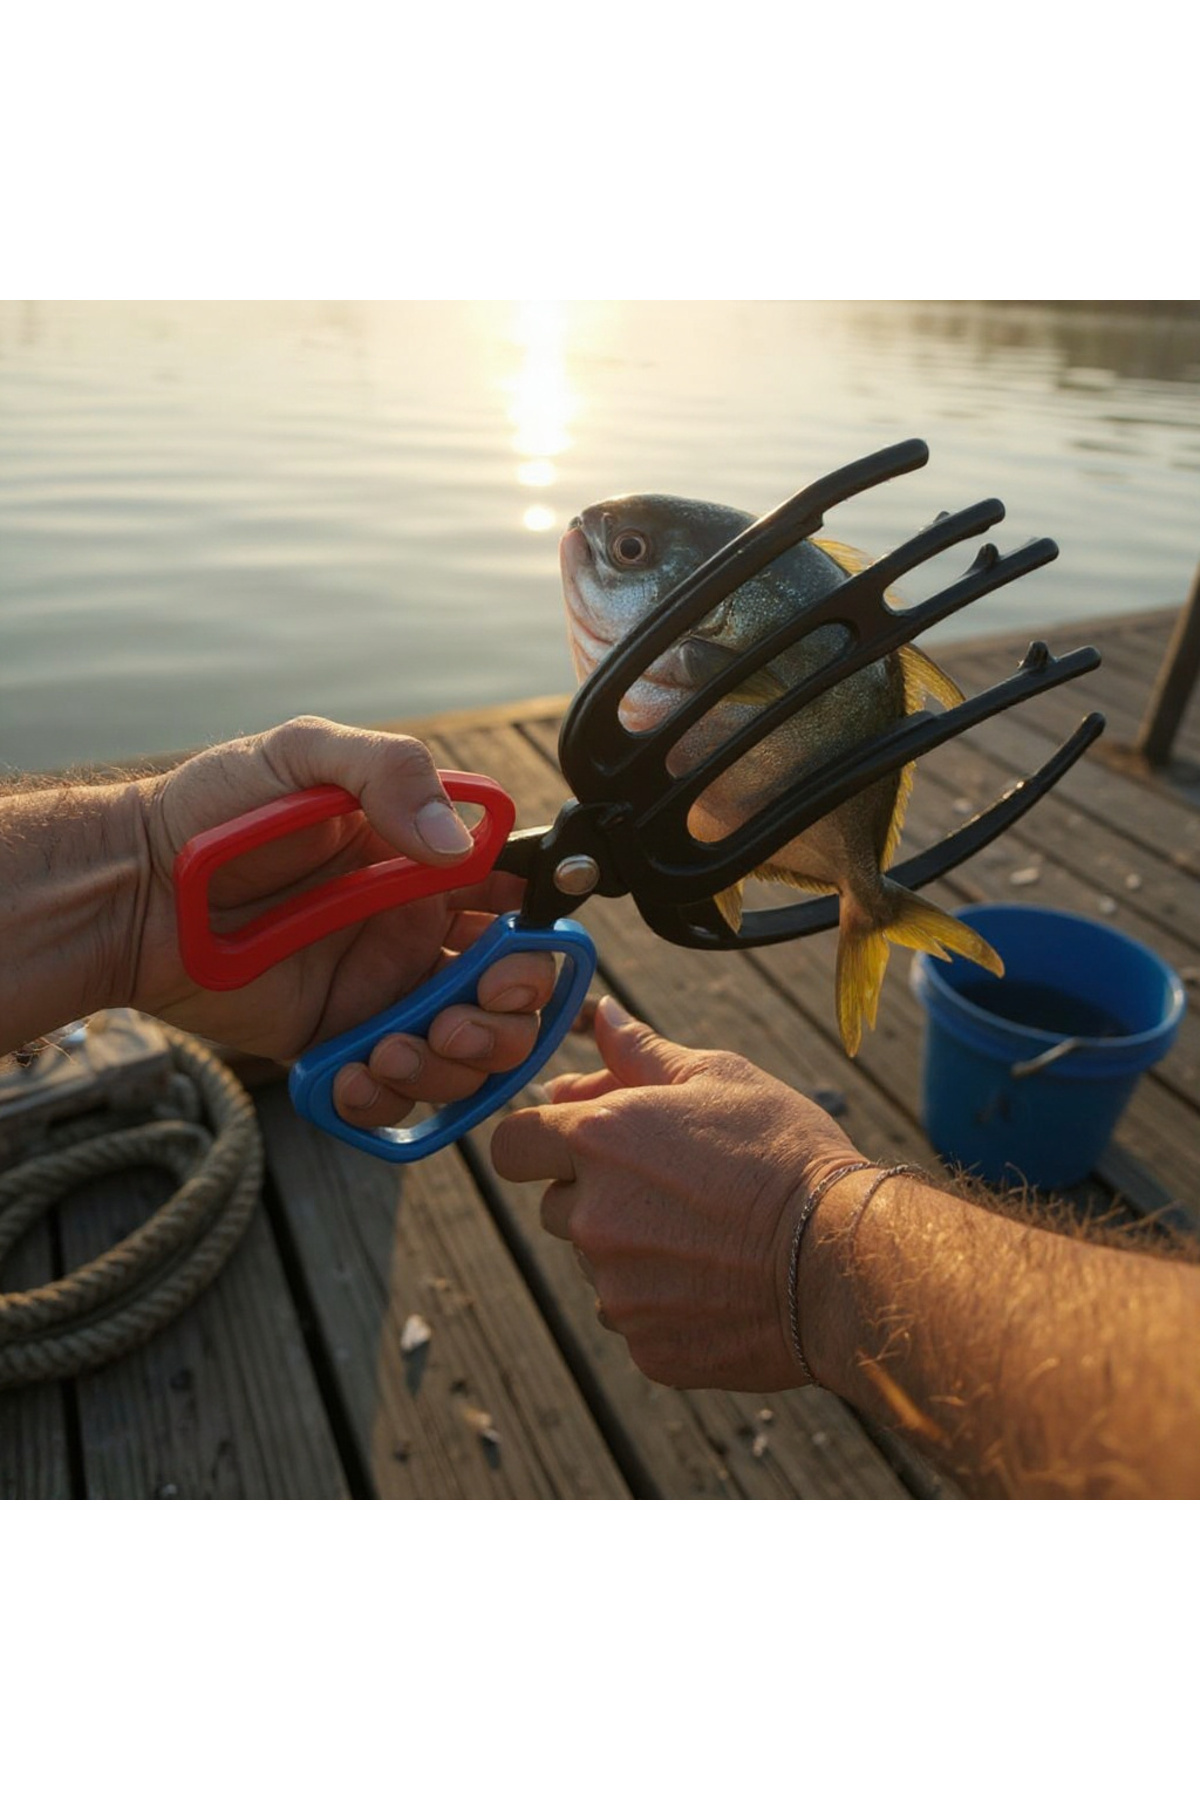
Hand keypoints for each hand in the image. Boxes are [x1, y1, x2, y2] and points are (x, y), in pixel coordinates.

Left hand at [128, 716, 554, 1126]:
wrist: (133, 888)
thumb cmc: (215, 810)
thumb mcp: (305, 754)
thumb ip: (392, 773)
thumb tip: (457, 845)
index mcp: (424, 865)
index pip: (518, 904)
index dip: (536, 935)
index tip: (512, 948)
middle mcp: (413, 931)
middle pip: (510, 992)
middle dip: (509, 1016)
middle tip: (461, 1015)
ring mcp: (377, 992)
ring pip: (462, 1050)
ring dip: (453, 1064)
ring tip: (394, 1048)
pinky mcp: (334, 1042)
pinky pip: (389, 1089)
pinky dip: (389, 1099)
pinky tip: (357, 1076)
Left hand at [490, 997, 863, 1390]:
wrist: (843, 1257)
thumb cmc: (785, 1151)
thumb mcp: (720, 1077)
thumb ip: (641, 1053)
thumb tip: (599, 1016)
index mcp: (598, 1141)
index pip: (510, 1145)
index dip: (538, 1142)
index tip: (577, 1146)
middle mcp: (590, 1217)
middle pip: (554, 1206)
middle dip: (594, 1195)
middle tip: (671, 1188)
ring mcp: (614, 1289)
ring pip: (596, 1265)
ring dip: (630, 1250)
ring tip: (707, 1235)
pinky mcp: (645, 1345)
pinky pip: (633, 1318)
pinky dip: (664, 1303)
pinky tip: (718, 1282)